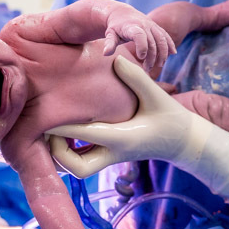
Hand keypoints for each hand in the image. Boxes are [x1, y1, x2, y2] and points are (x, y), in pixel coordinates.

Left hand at [48, 56, 228, 207]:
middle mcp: (113, 153)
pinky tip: (66, 131)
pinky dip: (70, 152)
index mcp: (122, 139)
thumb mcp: (157, 97)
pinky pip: (83, 162)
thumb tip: (115, 59)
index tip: (44, 117)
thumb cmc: (171, 118)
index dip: (61, 128)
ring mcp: (111, 158)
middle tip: (50, 130)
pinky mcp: (110, 156)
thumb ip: (137, 78)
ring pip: (77, 169)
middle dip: (58, 154)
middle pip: (77, 168)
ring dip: (62, 154)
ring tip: (54, 130)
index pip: (85, 135)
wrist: (184, 142)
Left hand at [102, 7, 174, 72]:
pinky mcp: (156, 27)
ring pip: (161, 39)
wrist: (121, 13)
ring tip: (159, 65)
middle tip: (146, 68)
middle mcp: (144, 25)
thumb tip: (106, 53)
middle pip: (152, 42)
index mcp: (132, 26)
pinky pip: (165, 35)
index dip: (142, 46)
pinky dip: (170, 44)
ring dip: (162, 53)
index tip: (141, 57)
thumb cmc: (114, 27)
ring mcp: (151, 26)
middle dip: (152, 57)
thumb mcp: (110, 34)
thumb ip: (109, 44)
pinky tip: (173, 53)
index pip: (139, 35)